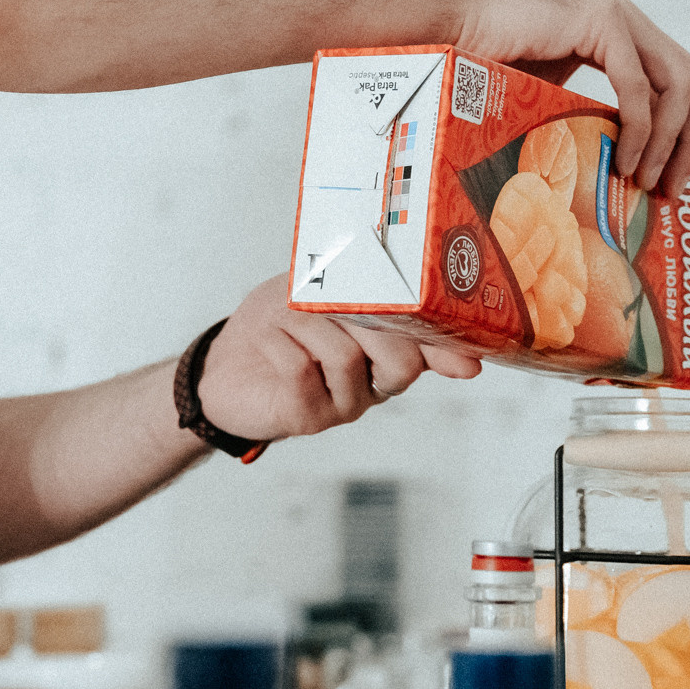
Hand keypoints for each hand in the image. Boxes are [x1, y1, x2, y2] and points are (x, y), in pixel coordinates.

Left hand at [194, 274, 480, 441]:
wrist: (220, 366)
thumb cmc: (274, 323)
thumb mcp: (313, 288)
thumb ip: (353, 283)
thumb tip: (388, 269)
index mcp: (386, 351)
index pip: (432, 352)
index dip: (452, 351)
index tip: (469, 359)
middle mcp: (375, 384)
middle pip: (401, 360)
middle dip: (368, 319)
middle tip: (333, 298)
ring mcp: (346, 405)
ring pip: (347, 358)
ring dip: (308, 325)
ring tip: (286, 318)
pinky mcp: (310, 419)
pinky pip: (303, 371)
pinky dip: (281, 343)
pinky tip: (271, 339)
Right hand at [449, 0, 689, 196]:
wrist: (457, 23)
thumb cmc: (494, 62)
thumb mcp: (559, 98)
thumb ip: (596, 117)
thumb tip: (622, 164)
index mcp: (627, 38)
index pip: (688, 80)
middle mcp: (633, 24)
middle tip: (670, 188)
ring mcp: (621, 19)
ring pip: (679, 85)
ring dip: (670, 141)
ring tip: (646, 181)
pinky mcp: (601, 22)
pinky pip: (637, 85)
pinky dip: (639, 127)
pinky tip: (625, 159)